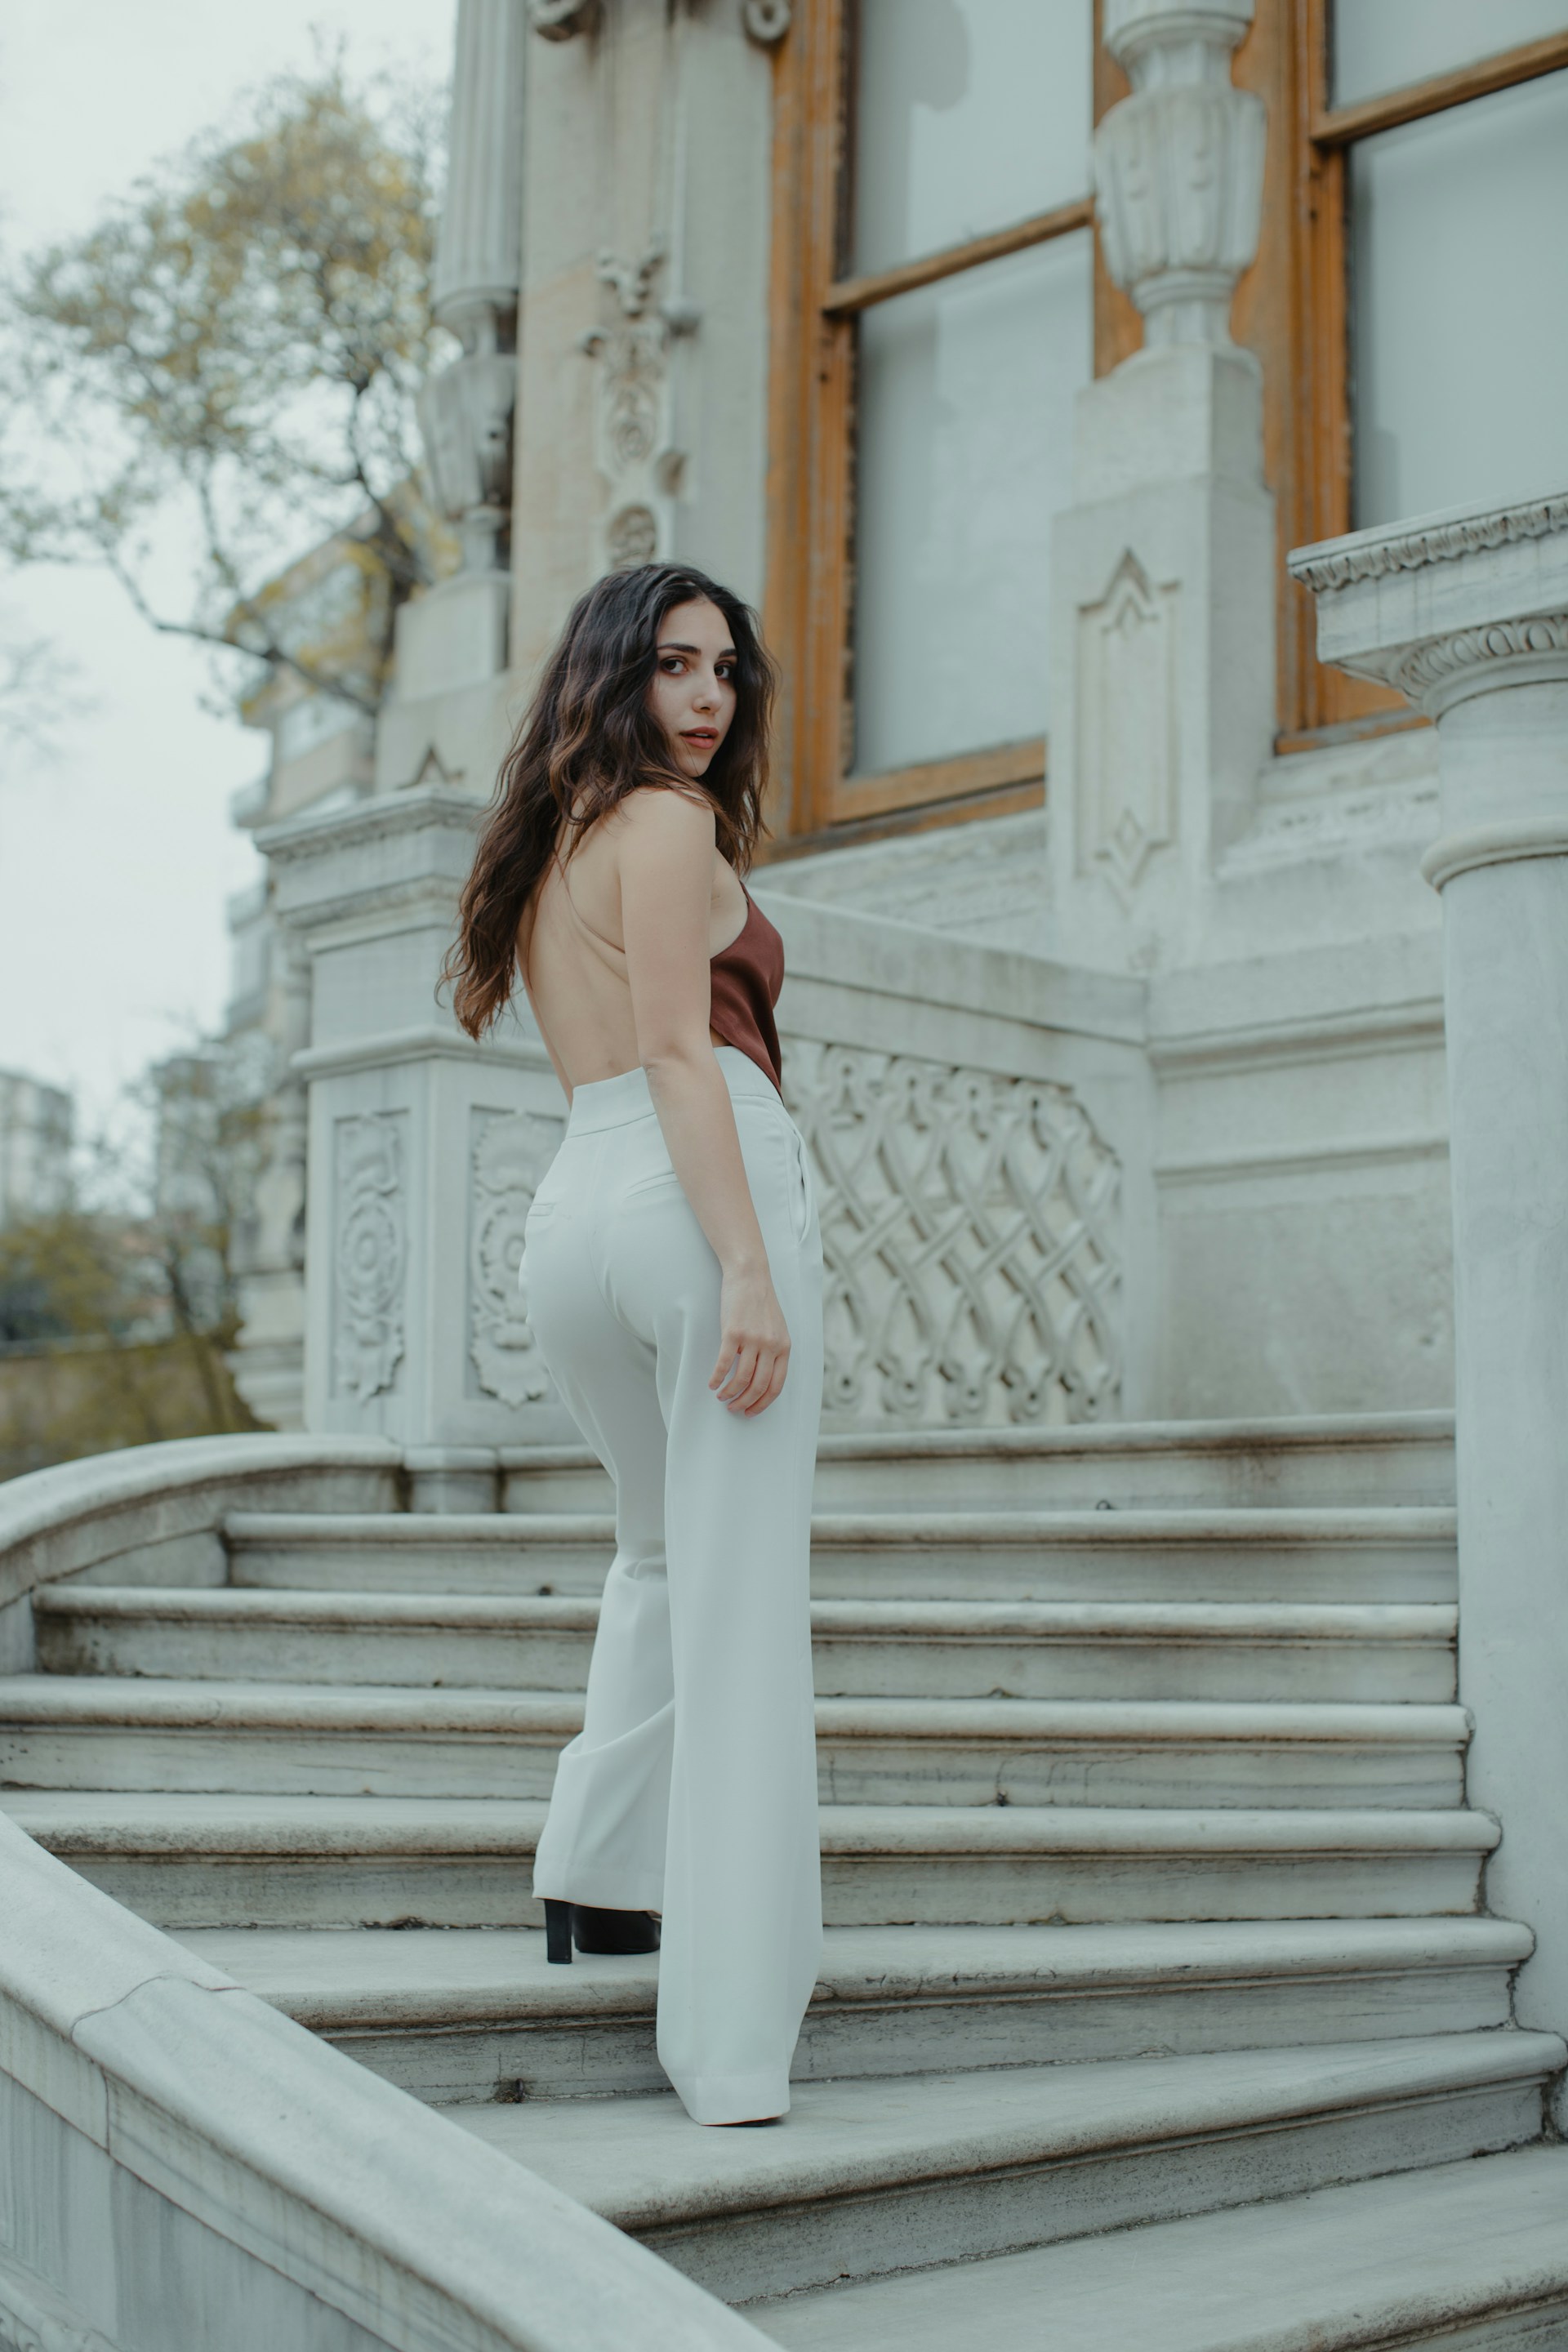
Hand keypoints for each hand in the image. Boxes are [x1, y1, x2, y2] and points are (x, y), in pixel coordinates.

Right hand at [711, 1261, 791, 1415]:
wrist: (750, 1275)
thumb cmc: (761, 1302)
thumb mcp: (777, 1328)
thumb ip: (774, 1350)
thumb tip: (762, 1376)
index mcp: (784, 1347)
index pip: (776, 1386)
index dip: (763, 1403)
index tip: (751, 1411)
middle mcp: (771, 1346)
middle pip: (758, 1386)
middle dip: (744, 1403)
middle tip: (733, 1408)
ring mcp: (752, 1340)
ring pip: (741, 1379)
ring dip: (729, 1393)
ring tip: (721, 1396)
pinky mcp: (733, 1333)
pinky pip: (724, 1364)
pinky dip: (716, 1378)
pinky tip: (712, 1384)